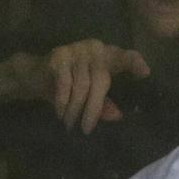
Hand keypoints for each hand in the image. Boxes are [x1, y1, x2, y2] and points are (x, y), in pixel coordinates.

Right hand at [0, 39, 150, 133]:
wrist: (34, 75)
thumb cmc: (68, 86)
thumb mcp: (88, 97)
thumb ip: (104, 104)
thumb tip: (118, 116)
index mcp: (108, 57)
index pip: (126, 56)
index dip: (135, 63)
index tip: (145, 73)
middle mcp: (96, 48)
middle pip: (101, 81)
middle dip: (93, 109)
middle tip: (86, 129)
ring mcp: (77, 49)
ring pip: (82, 85)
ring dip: (75, 109)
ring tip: (70, 124)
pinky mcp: (59, 54)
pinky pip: (65, 83)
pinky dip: (63, 101)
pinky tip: (60, 113)